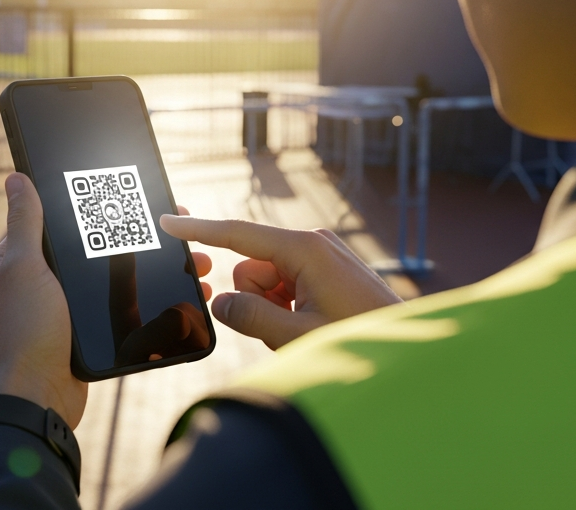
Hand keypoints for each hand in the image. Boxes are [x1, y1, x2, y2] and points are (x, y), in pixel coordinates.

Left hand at [0, 174, 212, 427]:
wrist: (36, 399)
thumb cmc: (24, 331)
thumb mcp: (23, 267)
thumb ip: (25, 222)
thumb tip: (16, 178)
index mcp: (22, 259)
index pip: (64, 219)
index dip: (100, 206)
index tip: (141, 196)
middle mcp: (44, 281)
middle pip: (99, 247)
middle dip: (143, 238)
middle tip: (184, 231)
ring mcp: (67, 308)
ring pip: (119, 278)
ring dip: (159, 268)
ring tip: (198, 263)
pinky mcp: (89, 332)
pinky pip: (126, 309)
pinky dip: (154, 300)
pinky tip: (183, 295)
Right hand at [159, 216, 402, 349]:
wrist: (407, 353)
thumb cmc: (359, 340)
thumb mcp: (297, 335)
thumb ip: (250, 318)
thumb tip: (222, 304)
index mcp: (305, 249)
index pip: (238, 235)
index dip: (200, 230)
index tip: (168, 222)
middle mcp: (312, 243)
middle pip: (251, 267)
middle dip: (255, 298)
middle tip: (283, 327)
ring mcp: (321, 256)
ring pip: (266, 281)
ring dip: (273, 307)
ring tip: (304, 329)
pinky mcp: (326, 270)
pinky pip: (286, 285)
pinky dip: (287, 307)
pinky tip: (311, 324)